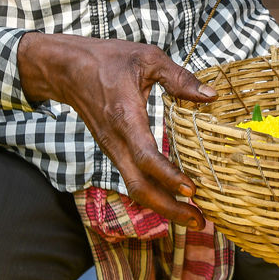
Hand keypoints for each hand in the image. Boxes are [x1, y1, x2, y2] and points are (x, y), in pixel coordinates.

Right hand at [17, 33, 215, 226]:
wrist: (67, 68)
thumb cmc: (108, 59)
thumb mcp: (148, 58)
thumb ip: (179, 78)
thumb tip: (211, 95)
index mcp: (124, 117)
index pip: (146, 157)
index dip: (168, 176)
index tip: (191, 189)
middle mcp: (116, 141)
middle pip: (139, 188)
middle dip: (169, 209)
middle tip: (200, 220)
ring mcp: (112, 149)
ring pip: (135, 188)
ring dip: (163, 206)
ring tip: (193, 216)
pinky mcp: (113, 150)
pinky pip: (133, 178)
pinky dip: (154, 193)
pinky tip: (174, 197)